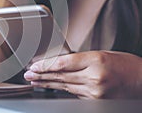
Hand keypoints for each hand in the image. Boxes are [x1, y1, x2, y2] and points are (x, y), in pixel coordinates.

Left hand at [24, 51, 141, 98]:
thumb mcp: (103, 54)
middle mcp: (94, 77)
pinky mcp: (96, 101)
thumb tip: (61, 63)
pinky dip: (62, 89)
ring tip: (35, 81)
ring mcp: (95, 92)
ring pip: (65, 86)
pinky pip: (74, 94)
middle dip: (42, 75)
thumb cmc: (126, 65)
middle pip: (61, 76)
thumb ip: (81, 60)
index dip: (45, 65)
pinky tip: (52, 87)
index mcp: (96, 60)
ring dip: (48, 83)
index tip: (34, 66)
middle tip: (29, 75)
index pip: (63, 62)